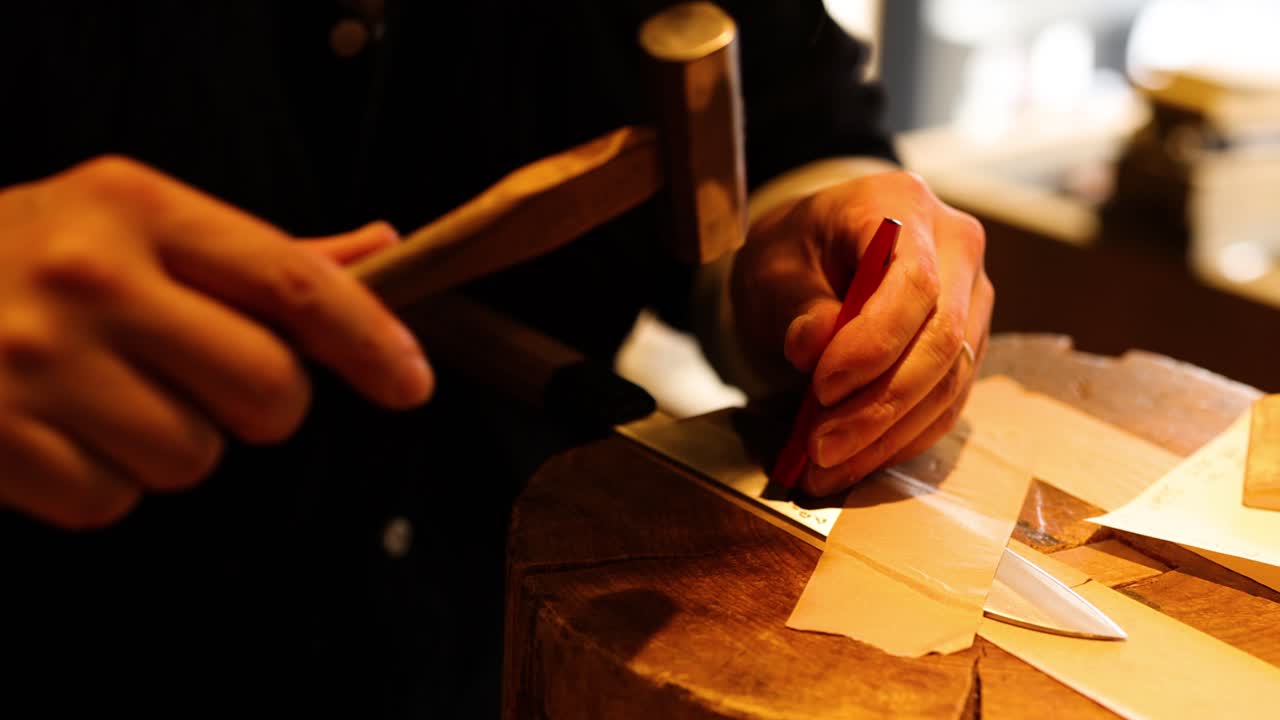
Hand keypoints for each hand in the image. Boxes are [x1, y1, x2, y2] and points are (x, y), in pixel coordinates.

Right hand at [0, 156, 433, 528]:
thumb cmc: (23, 253)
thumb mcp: (132, 220)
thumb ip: (260, 253)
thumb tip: (377, 250)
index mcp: (138, 208)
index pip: (294, 283)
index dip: (371, 341)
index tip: (411, 381)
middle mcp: (91, 280)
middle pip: (270, 394)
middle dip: (264, 405)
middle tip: (208, 377)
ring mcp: (36, 363)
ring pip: (196, 459)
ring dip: (175, 442)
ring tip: (109, 393)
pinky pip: (113, 502)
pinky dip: (103, 481)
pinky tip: (62, 429)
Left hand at [732, 170, 991, 495]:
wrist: (816, 251)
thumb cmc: (795, 250)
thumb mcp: (773, 265)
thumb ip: (795, 303)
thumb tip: (814, 344)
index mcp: (905, 206)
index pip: (915, 283)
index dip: (874, 343)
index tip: (822, 387)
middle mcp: (956, 248)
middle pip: (943, 338)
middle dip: (880, 405)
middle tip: (820, 448)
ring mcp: (972, 297)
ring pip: (950, 380)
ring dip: (889, 435)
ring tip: (828, 468)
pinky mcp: (969, 344)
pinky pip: (948, 401)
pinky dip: (902, 438)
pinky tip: (857, 461)